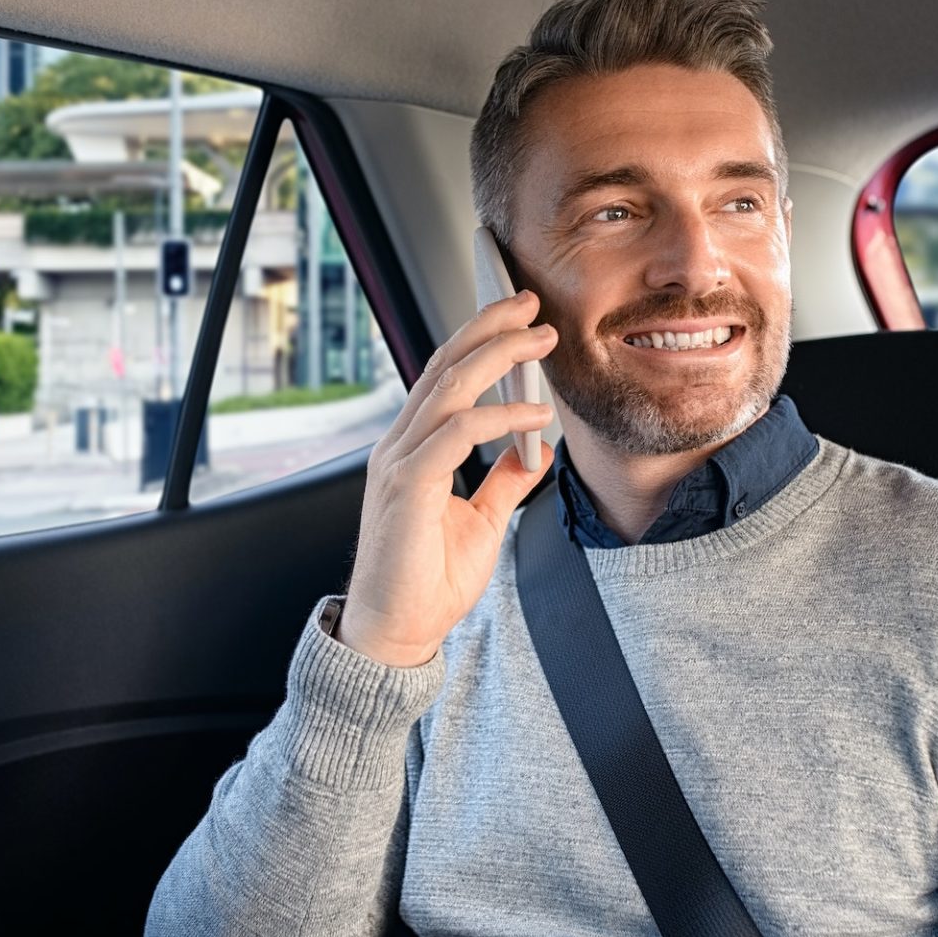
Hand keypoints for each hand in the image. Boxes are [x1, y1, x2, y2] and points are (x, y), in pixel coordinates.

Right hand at [336, 290, 556, 666]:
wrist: (397, 633)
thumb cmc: (428, 584)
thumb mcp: (482, 522)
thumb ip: (503, 482)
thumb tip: (532, 451)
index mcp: (412, 450)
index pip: (445, 376)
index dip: (481, 340)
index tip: (522, 318)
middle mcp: (400, 446)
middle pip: (444, 366)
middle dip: (489, 327)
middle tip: (531, 304)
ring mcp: (398, 463)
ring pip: (447, 387)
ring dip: (497, 356)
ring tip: (540, 340)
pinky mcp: (407, 486)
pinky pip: (456, 434)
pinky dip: (498, 417)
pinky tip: (535, 416)